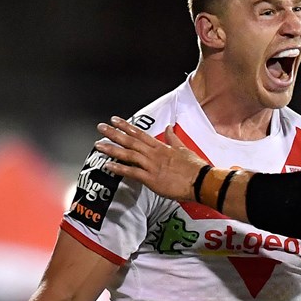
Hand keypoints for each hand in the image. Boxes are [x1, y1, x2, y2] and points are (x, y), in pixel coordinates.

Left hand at [95, 118, 210, 202]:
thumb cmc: (194, 167)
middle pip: (130, 141)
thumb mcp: (183, 149)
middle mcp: (154, 154)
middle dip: (114, 134)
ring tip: (99, 145)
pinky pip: (132, 172)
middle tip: (101, 127)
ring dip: (113, 149)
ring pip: (129, 155)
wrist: (201, 181)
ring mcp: (152, 166)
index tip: (115, 120)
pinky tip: (108, 166)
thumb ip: (172, 138)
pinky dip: (120, 169)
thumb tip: (168, 127)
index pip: (140, 133)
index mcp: (160, 147)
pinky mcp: (152, 179)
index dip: (126, 126)